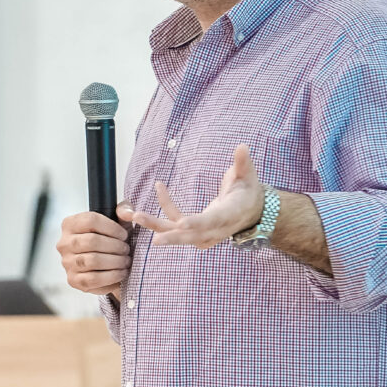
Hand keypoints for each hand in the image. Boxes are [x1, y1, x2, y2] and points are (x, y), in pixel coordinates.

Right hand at [57, 205, 133, 295]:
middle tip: (126, 249)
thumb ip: (124, 210)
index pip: (90, 220)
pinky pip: (93, 278)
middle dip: (115, 246)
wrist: (106, 265)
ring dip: (115, 261)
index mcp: (70, 224)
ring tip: (125, 260)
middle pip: (92, 241)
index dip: (112, 227)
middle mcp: (64, 243)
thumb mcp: (118, 221)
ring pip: (93, 260)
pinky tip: (121, 272)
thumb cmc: (112, 239)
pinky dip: (111, 276)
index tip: (124, 235)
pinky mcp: (73, 280)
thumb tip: (126, 212)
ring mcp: (67, 262)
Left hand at [132, 143, 263, 248]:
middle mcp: (215, 229)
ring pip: (177, 233)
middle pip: (191, 235)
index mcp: (230, 214)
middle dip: (172, 236)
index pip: (213, 221)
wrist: (251, 213)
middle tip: (155, 239)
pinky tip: (150, 197)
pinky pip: (174, 224)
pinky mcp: (193, 232)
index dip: (198, 223)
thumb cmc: (248, 192)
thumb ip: (243, 163)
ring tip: (136, 216)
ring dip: (156, 225)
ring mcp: (203, 233)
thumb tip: (242, 147)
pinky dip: (159, 215)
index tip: (182, 224)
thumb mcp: (248, 176)